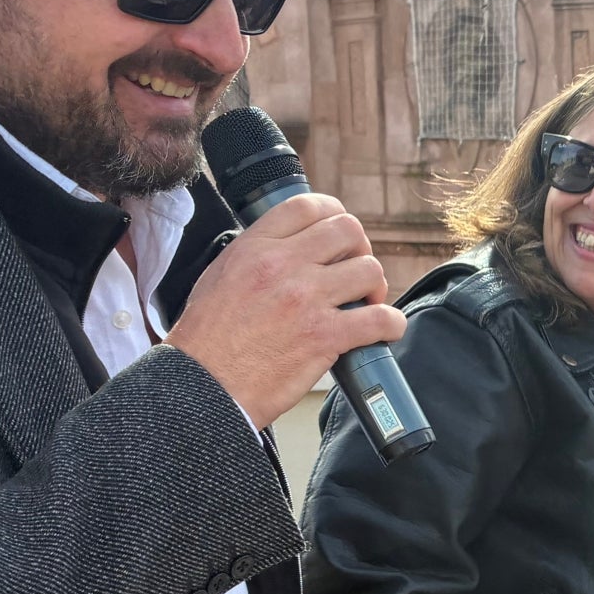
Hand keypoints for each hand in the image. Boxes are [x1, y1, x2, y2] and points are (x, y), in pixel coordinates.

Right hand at [167, 191, 404, 429]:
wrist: (201, 387)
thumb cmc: (206, 342)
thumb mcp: (220, 277)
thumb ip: (256, 256)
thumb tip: (291, 249)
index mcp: (255, 248)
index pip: (308, 206)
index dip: (333, 214)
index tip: (340, 236)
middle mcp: (282, 265)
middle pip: (348, 229)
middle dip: (360, 249)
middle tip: (356, 273)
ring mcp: (305, 298)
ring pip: (370, 269)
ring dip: (376, 286)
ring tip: (367, 304)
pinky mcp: (324, 335)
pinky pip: (380, 319)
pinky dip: (391, 324)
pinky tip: (385, 331)